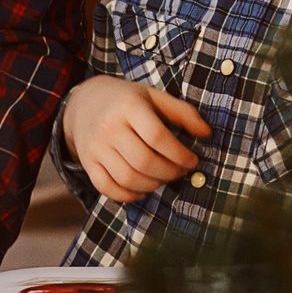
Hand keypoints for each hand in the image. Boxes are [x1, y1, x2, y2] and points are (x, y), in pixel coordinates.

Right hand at [62, 75, 209, 204]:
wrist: (84, 101)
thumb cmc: (127, 100)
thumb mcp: (154, 96)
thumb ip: (182, 112)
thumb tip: (207, 133)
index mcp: (129, 107)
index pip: (157, 137)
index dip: (179, 154)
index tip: (192, 160)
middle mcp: (109, 127)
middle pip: (143, 161)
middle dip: (169, 173)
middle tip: (180, 172)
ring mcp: (96, 147)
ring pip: (127, 178)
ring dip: (152, 185)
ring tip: (163, 178)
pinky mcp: (87, 162)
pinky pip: (106, 188)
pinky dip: (127, 196)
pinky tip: (142, 190)